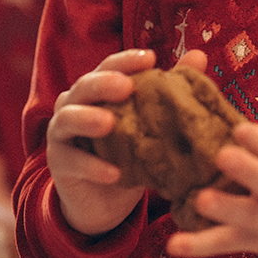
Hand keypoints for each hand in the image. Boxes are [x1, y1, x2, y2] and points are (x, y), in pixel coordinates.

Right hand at [46, 47, 208, 235]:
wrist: (105, 201)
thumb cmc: (129, 153)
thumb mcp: (151, 124)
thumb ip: (170, 90)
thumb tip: (199, 55)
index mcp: (97, 90)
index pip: (109, 67)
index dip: (126, 60)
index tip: (150, 58)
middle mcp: (75, 105)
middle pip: (84, 86)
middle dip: (103, 84)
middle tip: (126, 86)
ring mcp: (61, 133)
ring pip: (68, 119)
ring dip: (87, 118)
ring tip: (109, 123)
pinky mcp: (58, 163)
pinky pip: (71, 161)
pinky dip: (92, 166)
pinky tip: (114, 173)